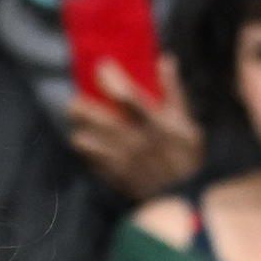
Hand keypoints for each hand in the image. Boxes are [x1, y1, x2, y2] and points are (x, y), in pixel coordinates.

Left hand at [66, 56, 205, 204]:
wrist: (185, 200)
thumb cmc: (187, 158)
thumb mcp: (187, 123)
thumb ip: (173, 92)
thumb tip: (166, 60)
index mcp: (155, 124)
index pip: (128, 97)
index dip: (112, 78)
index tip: (101, 66)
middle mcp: (135, 141)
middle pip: (98, 120)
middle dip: (81, 109)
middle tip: (73, 104)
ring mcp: (123, 162)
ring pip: (88, 144)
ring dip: (81, 136)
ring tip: (80, 132)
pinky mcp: (116, 178)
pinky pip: (93, 164)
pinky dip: (89, 157)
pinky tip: (90, 153)